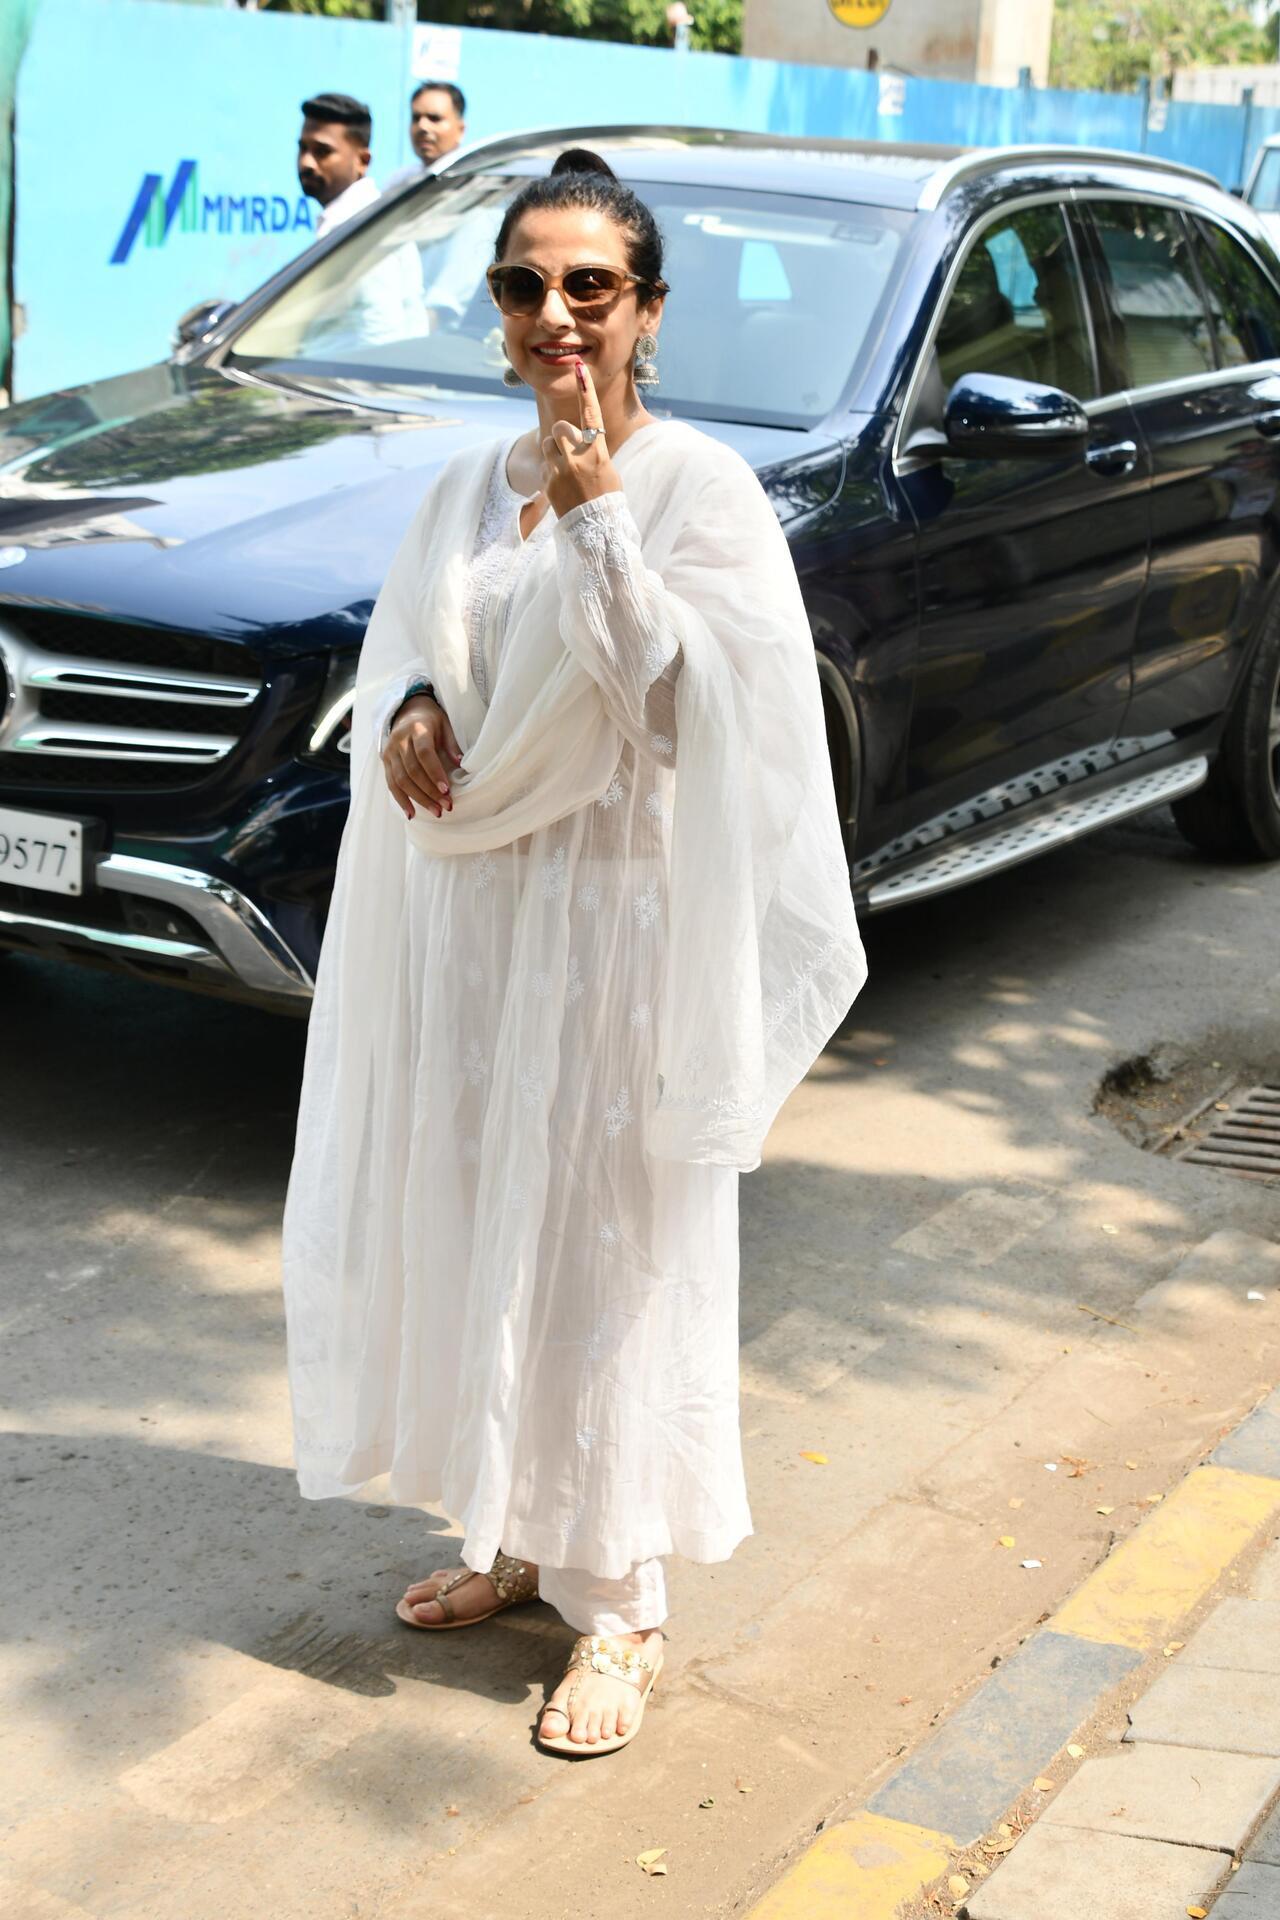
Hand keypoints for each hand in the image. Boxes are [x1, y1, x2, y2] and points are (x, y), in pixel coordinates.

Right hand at [382, 693, 462, 819]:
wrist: (406, 710)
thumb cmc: (430, 720)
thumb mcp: (445, 725)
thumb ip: (452, 744)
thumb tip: (461, 764)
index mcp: (417, 729)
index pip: (424, 754)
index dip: (435, 773)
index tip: (447, 790)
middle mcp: (400, 741)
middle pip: (412, 771)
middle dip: (430, 792)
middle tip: (446, 806)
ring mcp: (390, 752)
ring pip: (401, 780)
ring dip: (419, 799)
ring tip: (436, 811)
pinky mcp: (385, 761)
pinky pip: (391, 784)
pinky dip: (401, 800)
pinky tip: (411, 813)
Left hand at [538, 359, 622, 518]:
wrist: (597, 529)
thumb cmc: (606, 497)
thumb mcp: (607, 469)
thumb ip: (592, 450)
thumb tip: (579, 439)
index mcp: (597, 451)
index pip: (591, 414)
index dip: (585, 390)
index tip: (579, 369)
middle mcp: (578, 457)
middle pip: (559, 428)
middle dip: (560, 436)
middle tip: (568, 453)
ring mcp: (561, 470)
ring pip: (547, 444)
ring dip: (553, 453)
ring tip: (565, 472)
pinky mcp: (548, 483)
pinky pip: (544, 466)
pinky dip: (550, 473)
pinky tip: (562, 488)